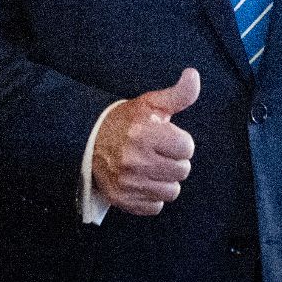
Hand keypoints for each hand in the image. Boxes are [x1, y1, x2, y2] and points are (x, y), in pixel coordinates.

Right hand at [92, 68, 198, 216]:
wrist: (88, 140)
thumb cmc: (124, 122)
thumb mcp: (150, 103)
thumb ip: (177, 94)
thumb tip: (194, 75)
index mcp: (143, 134)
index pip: (187, 148)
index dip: (180, 142)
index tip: (166, 138)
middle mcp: (135, 160)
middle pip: (182, 171)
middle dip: (174, 161)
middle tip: (157, 152)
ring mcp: (128, 182)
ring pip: (171, 191)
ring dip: (164, 180)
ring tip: (150, 167)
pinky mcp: (122, 199)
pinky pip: (155, 206)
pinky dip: (151, 196)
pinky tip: (141, 181)